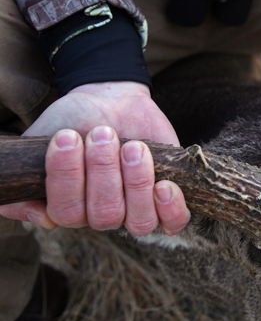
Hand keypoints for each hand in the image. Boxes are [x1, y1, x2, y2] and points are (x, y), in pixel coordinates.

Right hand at [0, 82, 190, 235]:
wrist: (110, 98)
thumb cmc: (74, 121)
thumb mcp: (40, 142)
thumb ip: (27, 180)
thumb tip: (40, 217)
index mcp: (71, 206)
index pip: (66, 212)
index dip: (67, 177)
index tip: (68, 136)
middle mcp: (103, 213)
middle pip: (104, 215)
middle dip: (103, 171)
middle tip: (103, 134)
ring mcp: (137, 207)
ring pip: (138, 220)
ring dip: (136, 183)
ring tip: (133, 147)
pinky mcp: (167, 198)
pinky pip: (173, 222)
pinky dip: (172, 208)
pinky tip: (165, 185)